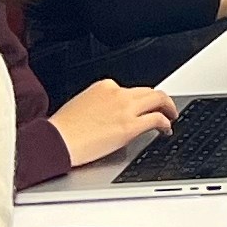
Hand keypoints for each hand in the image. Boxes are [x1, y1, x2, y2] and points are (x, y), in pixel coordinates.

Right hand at [50, 80, 177, 167]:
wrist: (55, 140)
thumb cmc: (62, 129)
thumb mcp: (82, 105)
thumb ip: (101, 104)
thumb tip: (111, 114)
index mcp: (104, 86)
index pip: (130, 89)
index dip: (138, 99)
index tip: (141, 106)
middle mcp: (118, 93)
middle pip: (148, 91)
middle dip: (159, 99)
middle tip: (166, 108)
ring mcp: (125, 109)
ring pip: (158, 100)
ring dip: (168, 107)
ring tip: (171, 116)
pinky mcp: (130, 126)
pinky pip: (157, 120)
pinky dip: (166, 123)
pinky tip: (166, 129)